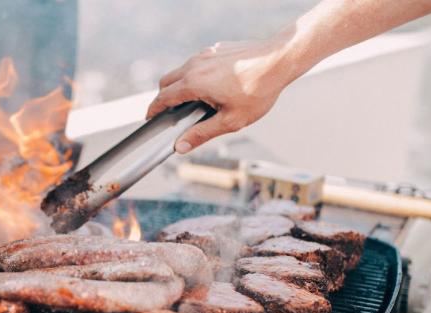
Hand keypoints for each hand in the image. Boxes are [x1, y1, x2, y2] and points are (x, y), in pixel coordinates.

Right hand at [146, 36, 294, 153]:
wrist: (280, 60)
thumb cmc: (258, 90)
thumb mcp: (230, 121)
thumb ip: (202, 134)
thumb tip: (180, 146)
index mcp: (194, 83)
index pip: (163, 97)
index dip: (153, 109)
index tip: (150, 118)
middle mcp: (195, 65)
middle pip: (167, 81)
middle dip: (164, 96)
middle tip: (169, 111)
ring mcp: (206, 53)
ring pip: (182, 70)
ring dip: (180, 84)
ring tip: (193, 100)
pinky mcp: (217, 49)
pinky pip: (198, 62)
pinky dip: (196, 74)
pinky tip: (214, 85)